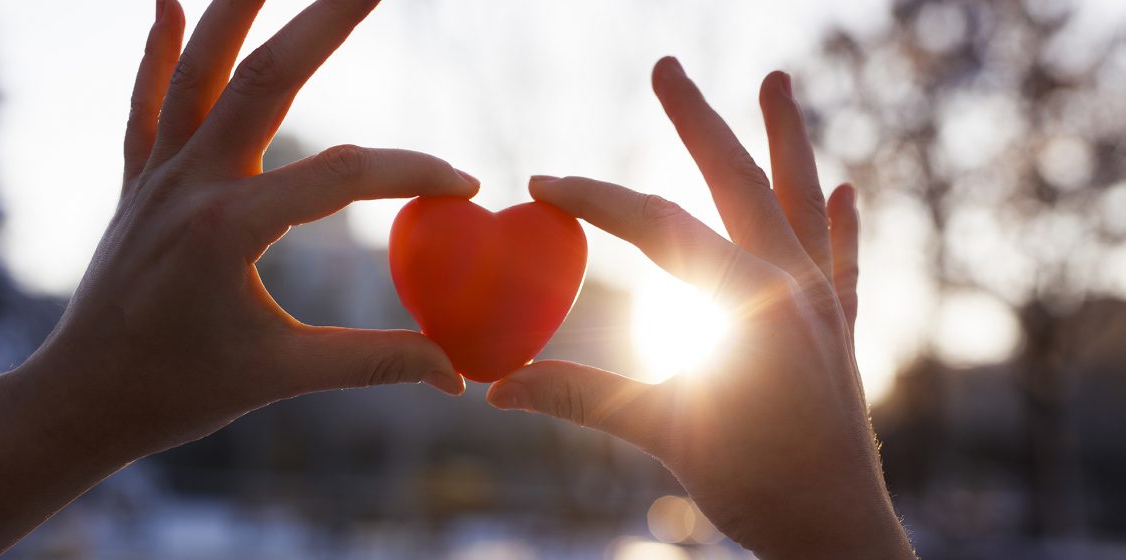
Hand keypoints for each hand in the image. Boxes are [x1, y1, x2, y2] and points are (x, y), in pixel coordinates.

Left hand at [0, 0, 471, 555]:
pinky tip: (168, 2)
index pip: (341, 176)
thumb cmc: (182, 393)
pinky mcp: (139, 182)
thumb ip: (375, 363)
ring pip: (200, 70)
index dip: (411, 174)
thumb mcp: (283, 375)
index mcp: (231, 228)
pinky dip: (159, 50)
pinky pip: (147, 102)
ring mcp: (159, 176)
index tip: (465, 187)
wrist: (81, 400)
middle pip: (267, 79)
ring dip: (238, 9)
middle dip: (324, 22)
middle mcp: (191, 183)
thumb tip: (457, 374)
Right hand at [487, 58, 913, 558]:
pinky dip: (840, 222)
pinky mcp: (839, 328)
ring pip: (799, 199)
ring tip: (778, 79)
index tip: (542, 184)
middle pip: (736, 181)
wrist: (839, 533)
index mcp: (746, 299)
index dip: (594, 200)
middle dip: (698, 121)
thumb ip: (582, 397)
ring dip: (786, 138)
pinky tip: (845, 187)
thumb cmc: (756, 486)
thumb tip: (498, 390)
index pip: (657, 226)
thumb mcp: (663, 432)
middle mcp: (791, 283)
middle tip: (666, 67)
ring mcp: (821, 301)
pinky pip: (841, 259)